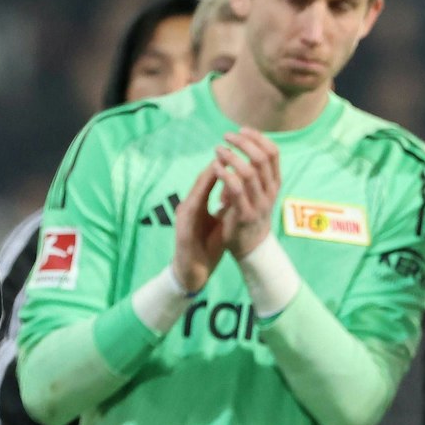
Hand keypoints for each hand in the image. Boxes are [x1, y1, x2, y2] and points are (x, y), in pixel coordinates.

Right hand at [172, 163, 231, 290]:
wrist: (191, 273)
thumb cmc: (206, 246)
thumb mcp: (220, 223)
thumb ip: (228, 206)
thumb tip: (242, 190)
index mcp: (199, 205)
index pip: (211, 180)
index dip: (225, 166)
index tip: (239, 154)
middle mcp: (189, 207)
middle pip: (202, 181)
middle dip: (216, 165)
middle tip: (230, 151)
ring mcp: (184, 218)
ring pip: (195, 192)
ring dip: (206, 178)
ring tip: (219, 164)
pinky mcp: (182, 230)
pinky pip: (190, 212)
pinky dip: (198, 199)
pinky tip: (208, 193)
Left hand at [214, 129, 281, 259]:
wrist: (251, 247)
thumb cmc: (250, 214)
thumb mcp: (258, 191)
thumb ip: (254, 172)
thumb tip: (243, 145)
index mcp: (274, 183)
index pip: (273, 152)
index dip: (258, 137)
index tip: (242, 130)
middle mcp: (270, 192)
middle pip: (262, 158)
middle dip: (243, 142)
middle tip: (227, 136)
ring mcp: (259, 203)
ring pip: (249, 172)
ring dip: (232, 156)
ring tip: (218, 150)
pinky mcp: (245, 214)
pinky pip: (236, 189)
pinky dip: (225, 174)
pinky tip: (216, 167)